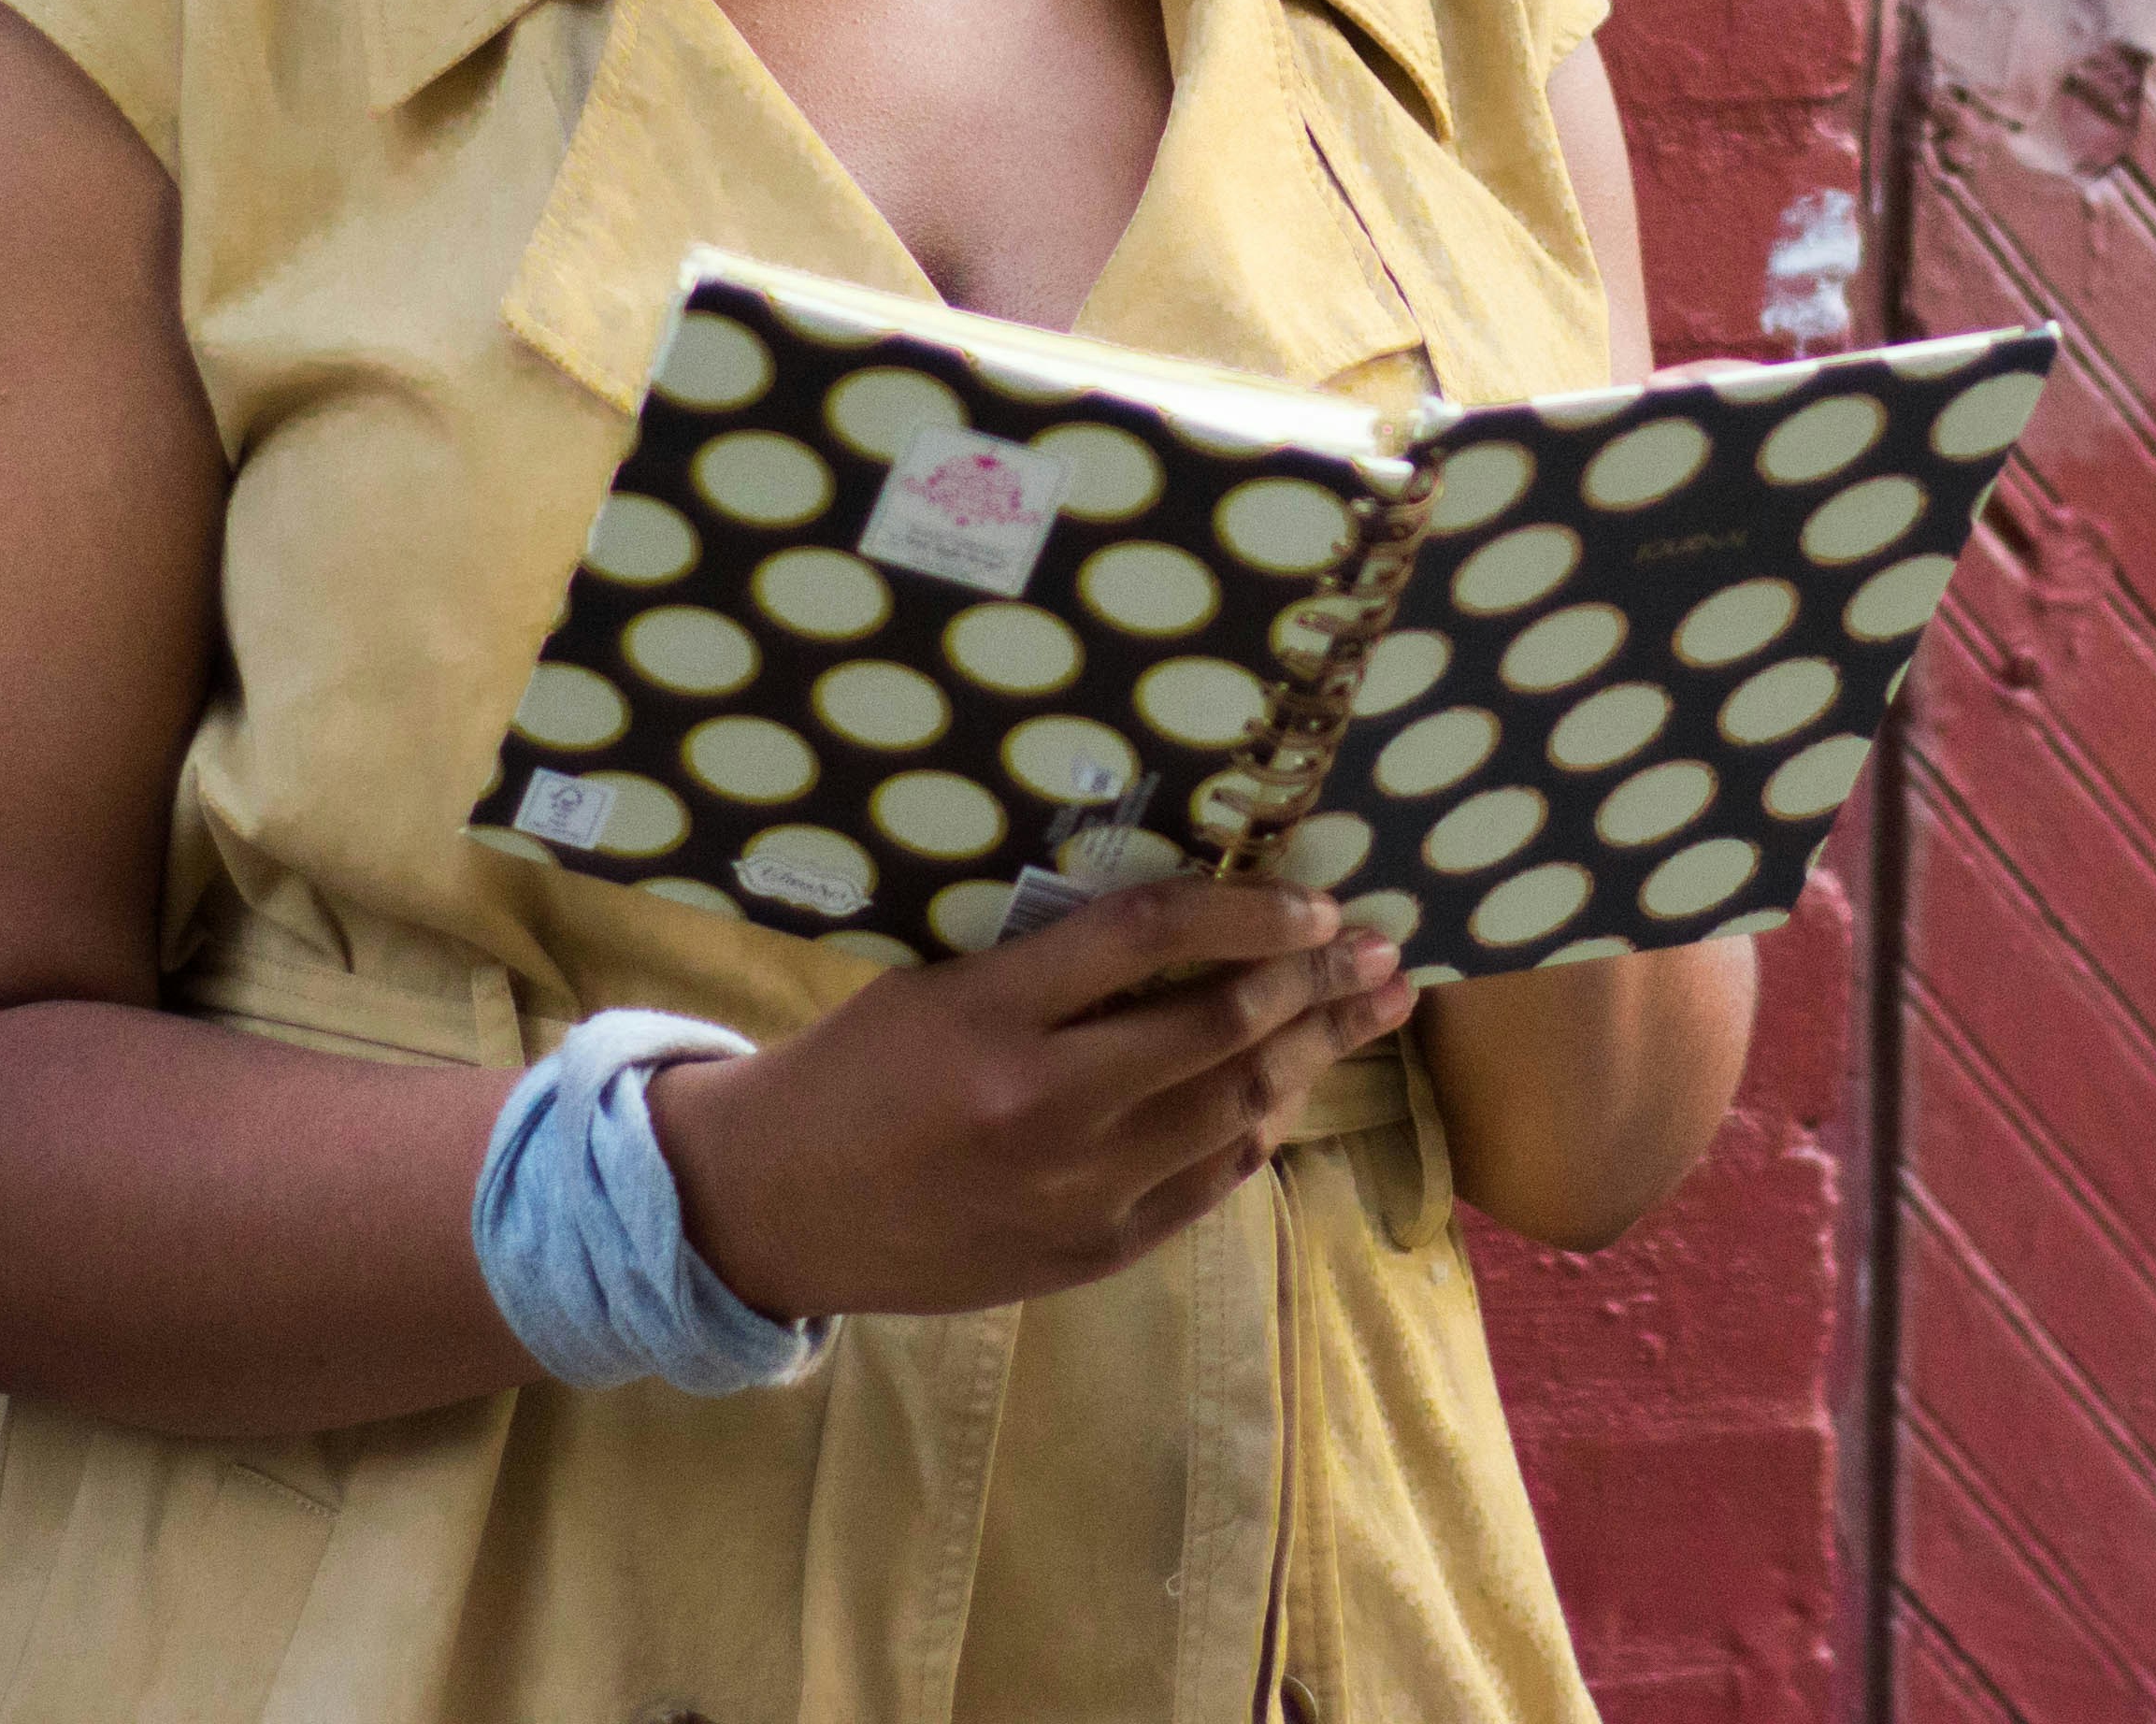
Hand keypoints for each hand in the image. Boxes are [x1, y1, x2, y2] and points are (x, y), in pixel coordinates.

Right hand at [640, 878, 1412, 1320]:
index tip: (1313, 899)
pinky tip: (1293, 1093)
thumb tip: (1186, 914)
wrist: (772, 1209)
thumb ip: (1047, 963)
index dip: (1249, 911)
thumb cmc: (849, 1071)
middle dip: (1318, 983)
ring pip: (1232, 1112)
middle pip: (1219, 1030)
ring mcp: (1071, 1194)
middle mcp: (1042, 1110)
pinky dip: (1257, 1133)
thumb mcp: (929, 983)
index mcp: (989, 1018)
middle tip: (1383, 950)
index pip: (1150, 936)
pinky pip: (1204, 1186)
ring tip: (1372, 1012)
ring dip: (1313, 1055)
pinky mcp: (1083, 1256)